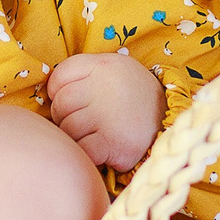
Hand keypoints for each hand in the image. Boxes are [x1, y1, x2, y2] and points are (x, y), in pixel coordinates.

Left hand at [47, 50, 163, 171]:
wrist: (171, 119)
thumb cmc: (132, 96)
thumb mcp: (113, 70)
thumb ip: (84, 73)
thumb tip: (48, 91)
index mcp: (102, 66)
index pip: (59, 76)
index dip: (58, 91)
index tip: (73, 101)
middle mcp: (103, 87)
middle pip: (60, 104)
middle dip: (65, 117)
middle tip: (85, 123)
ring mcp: (108, 116)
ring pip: (67, 129)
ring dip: (76, 137)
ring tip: (95, 135)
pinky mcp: (113, 142)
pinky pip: (82, 150)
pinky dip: (87, 154)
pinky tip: (101, 149)